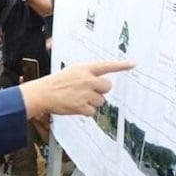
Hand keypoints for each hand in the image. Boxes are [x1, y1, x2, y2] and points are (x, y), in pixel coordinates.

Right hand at [19, 60, 134, 118]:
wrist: (42, 93)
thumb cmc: (56, 83)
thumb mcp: (71, 72)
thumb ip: (87, 75)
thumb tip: (101, 84)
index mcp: (84, 69)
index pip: (106, 65)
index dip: (120, 65)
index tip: (132, 64)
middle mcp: (86, 80)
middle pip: (107, 87)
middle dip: (100, 91)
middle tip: (87, 92)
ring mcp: (85, 93)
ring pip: (101, 101)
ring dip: (92, 102)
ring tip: (78, 99)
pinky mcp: (81, 106)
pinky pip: (92, 111)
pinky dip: (86, 111)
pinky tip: (75, 106)